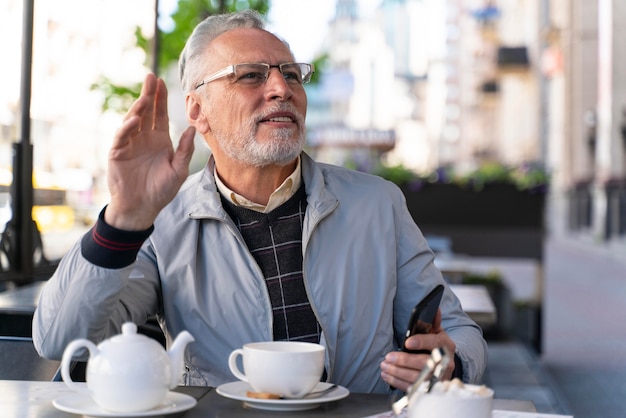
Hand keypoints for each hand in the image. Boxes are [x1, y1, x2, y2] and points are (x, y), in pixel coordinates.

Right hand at [105, 73, 195, 229]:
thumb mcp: (178, 170)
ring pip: (132, 120)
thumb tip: (191, 129)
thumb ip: (185, 150)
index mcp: (159, 140)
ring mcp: (129, 144)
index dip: (160, 99)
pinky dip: (127, 128)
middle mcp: (143, 138)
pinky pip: (122, 137)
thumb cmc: (161, 191)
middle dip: (148, 94)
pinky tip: (135, 120)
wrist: (142, 208)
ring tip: (145, 96)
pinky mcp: (118, 153)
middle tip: (150, 77)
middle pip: (145, 111)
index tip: (162, 81)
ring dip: (138, 108)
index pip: (159, 115)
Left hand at [380, 309, 455, 391]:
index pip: (435, 344)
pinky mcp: (429, 389)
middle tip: (388, 357)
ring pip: (417, 378)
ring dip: (397, 373)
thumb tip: (434, 308)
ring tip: (385, 366)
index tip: (407, 342)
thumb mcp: (438, 333)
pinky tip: (387, 375)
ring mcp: (438, 378)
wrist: (446, 368)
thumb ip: (434, 322)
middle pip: (425, 364)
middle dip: (404, 361)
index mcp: (446, 346)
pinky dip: (397, 382)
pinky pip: (412, 388)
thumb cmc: (438, 348)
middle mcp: (445, 364)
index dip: (421, 343)